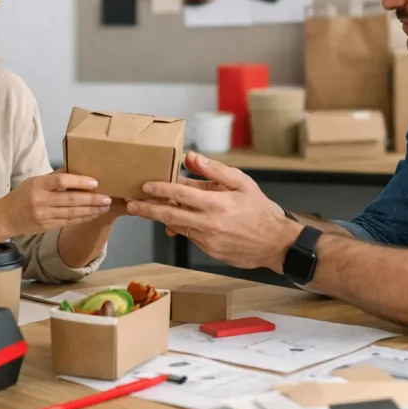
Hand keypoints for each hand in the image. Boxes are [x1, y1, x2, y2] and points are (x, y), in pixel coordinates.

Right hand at [0, 171, 111, 235]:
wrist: (5, 217)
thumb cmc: (22, 195)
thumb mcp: (34, 181)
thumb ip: (55, 176)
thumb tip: (76, 166)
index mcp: (37, 185)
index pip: (61, 181)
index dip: (79, 181)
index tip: (95, 182)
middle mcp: (40, 201)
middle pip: (70, 199)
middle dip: (91, 199)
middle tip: (107, 198)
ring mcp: (44, 216)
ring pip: (72, 212)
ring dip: (91, 210)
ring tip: (104, 206)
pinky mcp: (47, 227)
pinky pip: (68, 222)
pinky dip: (82, 218)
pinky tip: (93, 215)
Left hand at [127, 152, 301, 270]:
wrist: (276, 244)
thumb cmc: (260, 211)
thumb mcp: (242, 183)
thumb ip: (214, 170)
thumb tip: (191, 157)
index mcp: (216, 203)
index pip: (180, 194)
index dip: (160, 189)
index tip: (145, 186)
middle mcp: (209, 223)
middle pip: (170, 214)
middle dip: (148, 209)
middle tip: (131, 204)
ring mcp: (208, 240)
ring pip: (177, 227)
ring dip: (161, 218)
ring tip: (146, 211)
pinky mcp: (209, 251)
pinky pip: (190, 237)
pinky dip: (180, 228)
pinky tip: (174, 222)